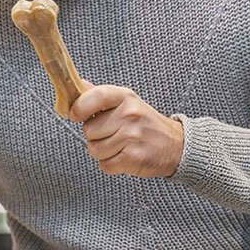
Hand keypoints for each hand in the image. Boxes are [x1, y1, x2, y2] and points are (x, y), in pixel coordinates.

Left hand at [68, 83, 183, 177]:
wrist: (176, 145)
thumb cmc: (146, 124)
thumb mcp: (127, 102)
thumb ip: (101, 96)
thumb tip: (79, 84)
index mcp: (125, 97)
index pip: (95, 96)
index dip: (79, 107)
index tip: (74, 115)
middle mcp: (129, 114)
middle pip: (88, 130)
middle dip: (95, 136)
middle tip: (112, 134)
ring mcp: (131, 136)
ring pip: (94, 150)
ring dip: (103, 152)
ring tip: (119, 146)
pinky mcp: (133, 157)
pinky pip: (105, 165)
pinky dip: (111, 164)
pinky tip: (124, 156)